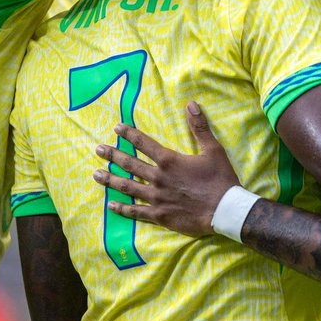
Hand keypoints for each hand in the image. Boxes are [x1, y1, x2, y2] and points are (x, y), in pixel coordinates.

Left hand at [91, 102, 239, 236]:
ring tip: (96, 174)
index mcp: (169, 161)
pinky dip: (122, 208)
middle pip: (130, 164)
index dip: (129, 134)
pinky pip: (135, 211)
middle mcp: (158, 178)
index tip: (117, 128)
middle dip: (112, 155)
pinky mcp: (159, 215)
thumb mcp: (213, 149)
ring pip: (128, 187)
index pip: (144, 144)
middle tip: (98, 149)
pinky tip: (111, 204)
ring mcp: (156, 198)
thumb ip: (199, 127)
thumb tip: (191, 104)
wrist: (225, 210)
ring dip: (110, 179)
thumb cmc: (220, 179)